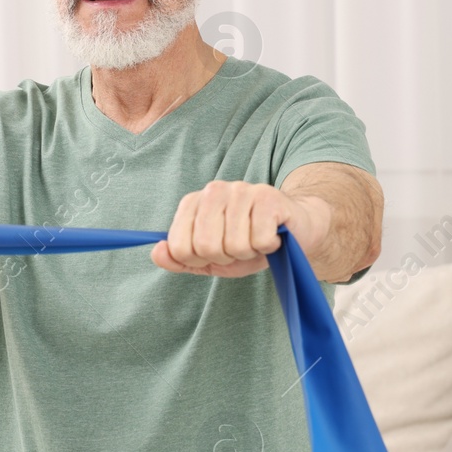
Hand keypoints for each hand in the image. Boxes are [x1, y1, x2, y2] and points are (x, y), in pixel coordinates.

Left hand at [151, 181, 329, 277]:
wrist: (294, 230)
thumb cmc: (248, 244)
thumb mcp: (209, 259)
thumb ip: (180, 259)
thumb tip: (157, 252)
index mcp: (193, 203)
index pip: (179, 247)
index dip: (198, 261)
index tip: (215, 255)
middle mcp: (214, 191)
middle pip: (205, 247)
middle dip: (225, 258)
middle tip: (238, 249)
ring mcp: (241, 190)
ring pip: (233, 245)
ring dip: (249, 253)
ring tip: (256, 241)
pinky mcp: (268, 196)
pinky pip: (259, 239)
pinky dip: (267, 246)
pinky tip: (272, 236)